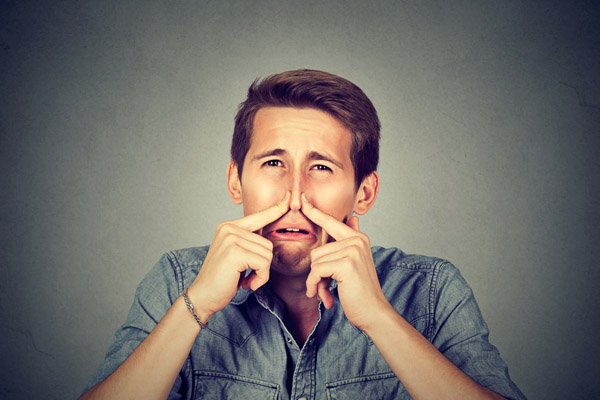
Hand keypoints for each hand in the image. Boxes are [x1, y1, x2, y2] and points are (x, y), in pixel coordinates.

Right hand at [188, 192, 290, 319]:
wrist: (202, 296)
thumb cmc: (222, 278)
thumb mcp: (236, 255)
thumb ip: (249, 243)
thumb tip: (269, 241)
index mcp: (229, 226)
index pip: (258, 216)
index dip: (276, 209)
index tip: (289, 198)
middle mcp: (229, 228)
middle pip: (268, 242)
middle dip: (263, 265)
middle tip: (249, 276)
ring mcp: (231, 238)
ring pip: (267, 254)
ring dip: (262, 273)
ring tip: (247, 279)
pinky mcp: (235, 252)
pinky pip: (263, 263)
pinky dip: (260, 278)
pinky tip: (247, 284)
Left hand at [302, 194, 389, 329]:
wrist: (373, 312)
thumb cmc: (360, 291)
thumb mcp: (355, 263)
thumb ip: (349, 242)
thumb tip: (353, 218)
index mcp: (358, 238)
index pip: (331, 222)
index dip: (315, 212)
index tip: (302, 198)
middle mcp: (356, 240)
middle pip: (317, 250)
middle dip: (317, 273)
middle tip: (326, 287)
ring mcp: (352, 250)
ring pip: (315, 261)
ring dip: (317, 282)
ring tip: (328, 292)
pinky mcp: (346, 263)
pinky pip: (316, 271)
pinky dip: (315, 286)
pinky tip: (325, 297)